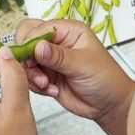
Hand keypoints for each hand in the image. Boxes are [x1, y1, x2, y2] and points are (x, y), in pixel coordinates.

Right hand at [16, 18, 134, 128]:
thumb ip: (59, 57)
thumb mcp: (83, 65)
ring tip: (48, 86)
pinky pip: (29, 78)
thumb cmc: (105, 79)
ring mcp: (50, 60)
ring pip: (25, 62)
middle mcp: (57, 43)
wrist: (109, 105)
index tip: (31, 59)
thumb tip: (38, 47)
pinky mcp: (47, 76)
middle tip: (36, 72)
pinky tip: (52, 91)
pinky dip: (36, 86)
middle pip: (26, 40)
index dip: (30, 43)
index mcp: (68, 31)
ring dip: (32, 76)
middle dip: (27, 58)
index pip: (38, 28)